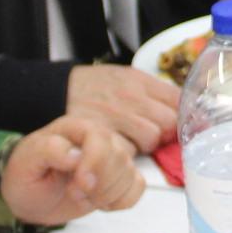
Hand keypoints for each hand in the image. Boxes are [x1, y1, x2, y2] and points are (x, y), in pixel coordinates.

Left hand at [3, 114, 143, 222]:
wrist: (29, 196)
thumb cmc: (26, 175)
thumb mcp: (27, 161)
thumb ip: (49, 150)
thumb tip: (76, 155)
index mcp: (76, 129)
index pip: (101, 139)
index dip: (95, 163)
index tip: (80, 184)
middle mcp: (98, 141)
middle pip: (120, 158)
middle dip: (98, 185)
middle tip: (73, 192)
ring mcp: (111, 159)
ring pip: (130, 175)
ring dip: (105, 195)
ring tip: (81, 196)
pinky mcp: (119, 178)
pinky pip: (137, 188)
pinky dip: (121, 201)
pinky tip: (100, 202)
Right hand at [62, 64, 178, 153]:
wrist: (52, 92)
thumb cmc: (91, 88)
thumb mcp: (123, 78)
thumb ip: (150, 91)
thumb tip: (180, 106)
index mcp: (138, 80)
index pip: (176, 100)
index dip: (180, 115)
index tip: (175, 124)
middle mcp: (130, 96)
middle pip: (168, 121)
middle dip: (164, 132)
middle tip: (151, 135)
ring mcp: (115, 116)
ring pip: (151, 138)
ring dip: (145, 145)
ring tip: (132, 142)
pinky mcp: (100, 134)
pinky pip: (127, 151)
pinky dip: (125, 154)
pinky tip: (118, 150)